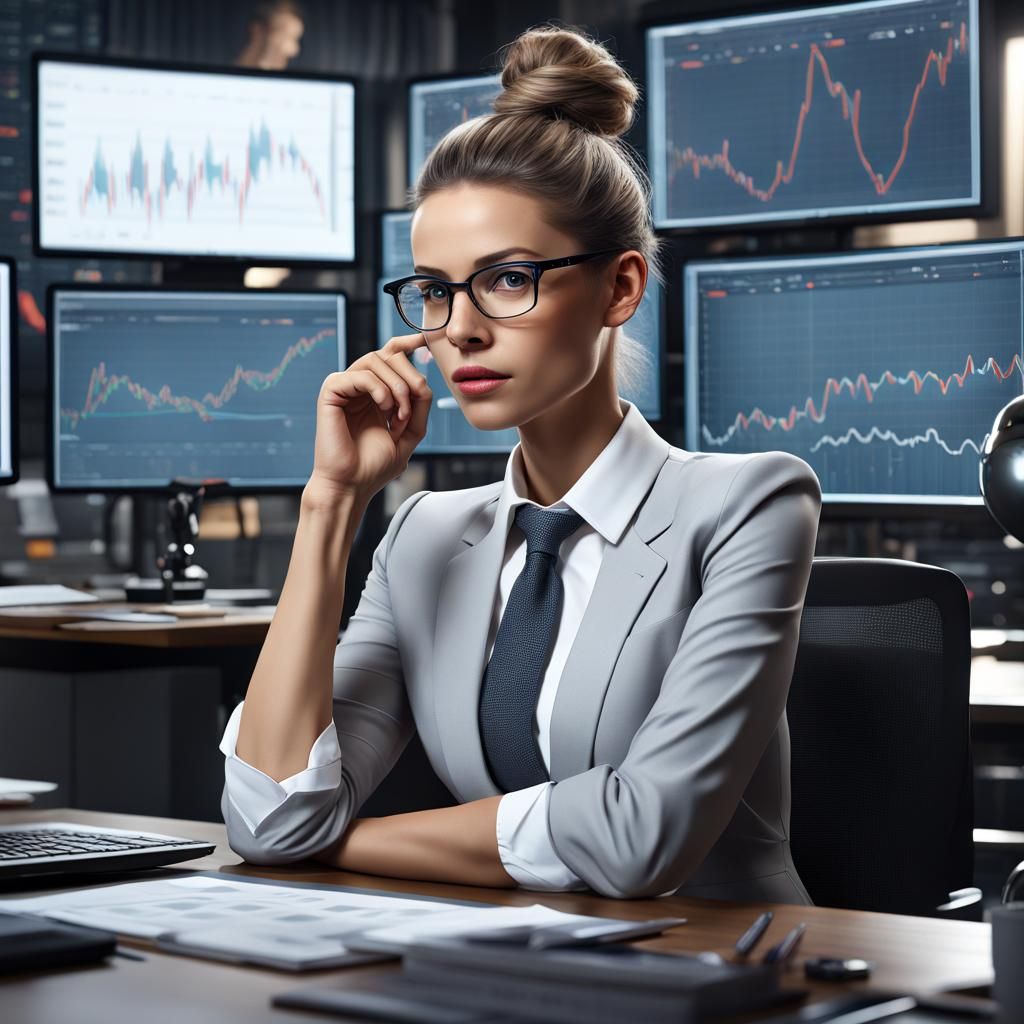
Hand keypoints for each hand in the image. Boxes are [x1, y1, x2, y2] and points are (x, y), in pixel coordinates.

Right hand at [307, 332, 431, 502]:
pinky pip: (359, 375)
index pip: (390, 356)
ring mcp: (344, 387)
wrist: (351, 486)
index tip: (425, 339)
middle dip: (410, 374)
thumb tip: (424, 378)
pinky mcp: (331, 392)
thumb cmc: (374, 466)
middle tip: (415, 402)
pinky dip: (379, 389)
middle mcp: (359, 386)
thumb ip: (420, 405)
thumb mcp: (410, 432)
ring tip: (399, 413)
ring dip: (397, 385)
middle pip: (388, 354)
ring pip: (375, 360)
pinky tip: (384, 409)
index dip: (406, 343)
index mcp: (375, 393)